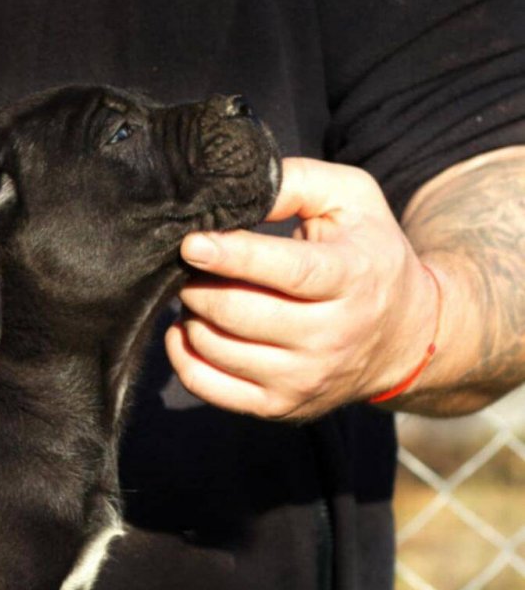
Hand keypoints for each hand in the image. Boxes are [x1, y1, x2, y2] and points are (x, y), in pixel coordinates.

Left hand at [165, 157, 442, 420]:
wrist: (405, 336)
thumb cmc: (367, 254)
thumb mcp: (350, 200)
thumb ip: (296, 182)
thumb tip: (237, 191)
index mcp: (354, 278)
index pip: (288, 272)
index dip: (233, 257)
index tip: (191, 244)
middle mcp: (332, 336)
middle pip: (239, 313)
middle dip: (198, 286)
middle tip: (189, 268)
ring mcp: (305, 378)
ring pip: (216, 348)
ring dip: (191, 316)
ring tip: (199, 294)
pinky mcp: (281, 406)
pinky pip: (208, 386)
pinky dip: (183, 355)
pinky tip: (189, 329)